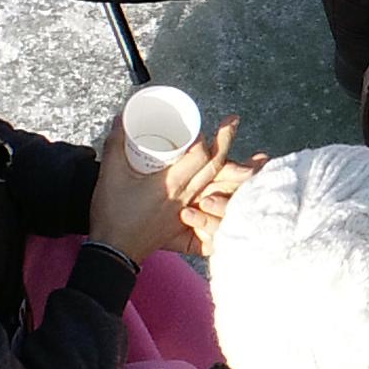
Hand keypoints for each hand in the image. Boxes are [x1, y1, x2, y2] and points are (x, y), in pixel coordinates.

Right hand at [89, 113, 252, 258]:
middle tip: (233, 121)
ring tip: (258, 159)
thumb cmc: (113, 213)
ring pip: (220, 190)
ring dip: (237, 173)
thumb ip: (116, 143)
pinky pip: (215, 214)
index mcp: (172, 184)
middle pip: (215, 168)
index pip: (200, 157)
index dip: (203, 140)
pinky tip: (239, 196)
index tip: (198, 129)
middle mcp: (186, 198)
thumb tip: (122, 116)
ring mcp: (189, 213)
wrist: (114, 251)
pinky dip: (228, 205)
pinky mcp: (187, 226)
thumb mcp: (110, 174)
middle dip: (226, 143)